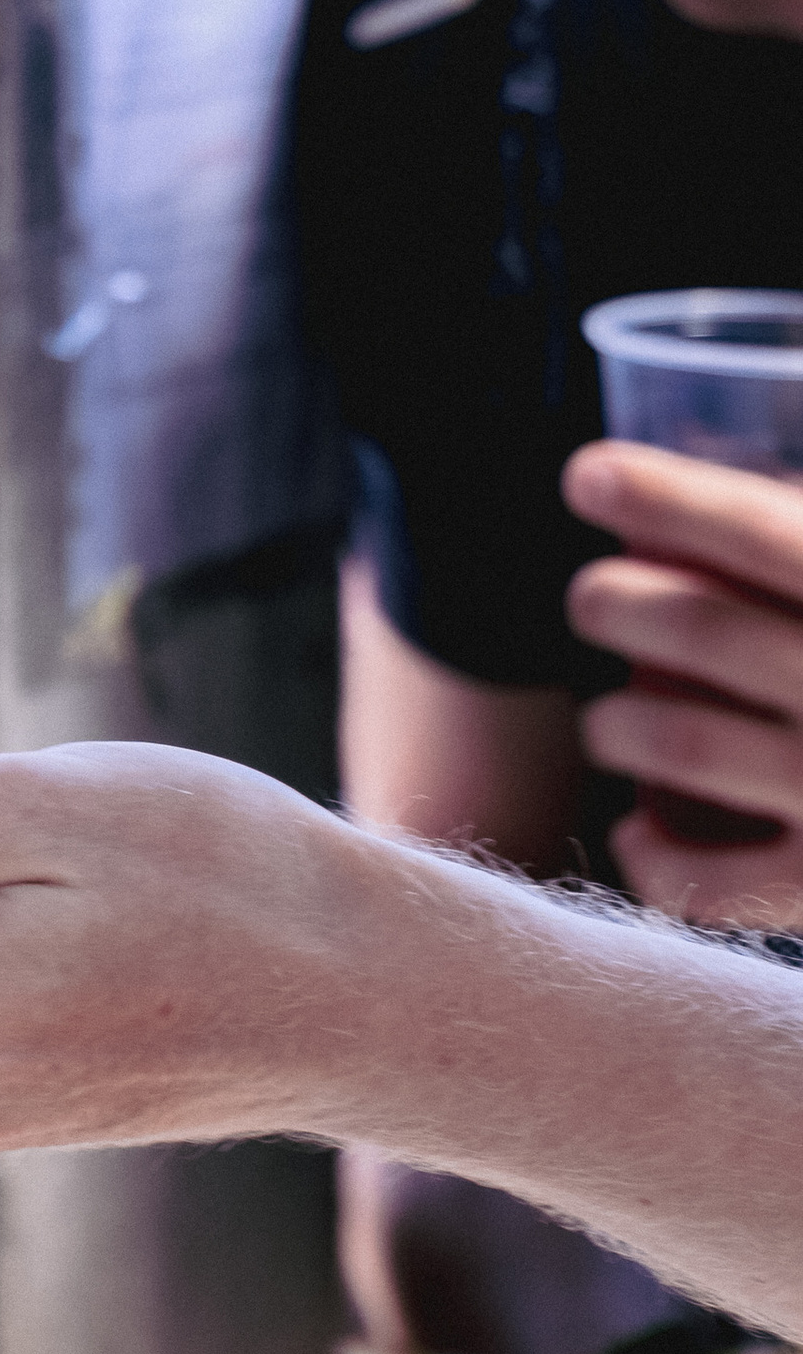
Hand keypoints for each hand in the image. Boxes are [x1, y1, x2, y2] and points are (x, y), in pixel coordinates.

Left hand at [565, 440, 802, 923]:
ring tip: (608, 722)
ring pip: (675, 739)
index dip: (668, 496)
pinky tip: (639, 828)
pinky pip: (703, 878)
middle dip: (617, 602)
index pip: (767, 532)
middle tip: (591, 600)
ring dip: (614, 723)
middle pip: (700, 627)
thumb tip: (683, 515)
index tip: (586, 475)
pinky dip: (648, 852)